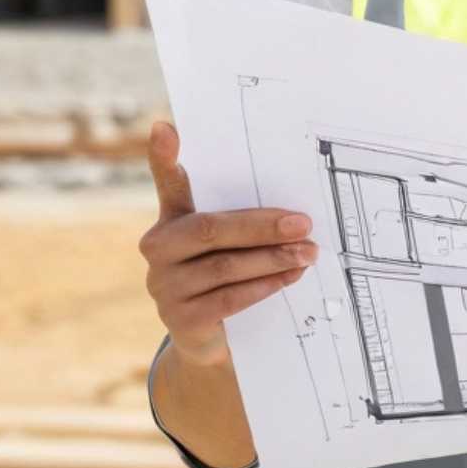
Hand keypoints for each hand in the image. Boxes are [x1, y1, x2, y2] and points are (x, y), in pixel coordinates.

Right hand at [140, 120, 316, 367]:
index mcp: (172, 220)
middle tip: (305, 224)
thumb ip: (245, 220)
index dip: (163, 157)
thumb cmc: (227, 276)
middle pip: (212, 229)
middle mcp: (158, 249)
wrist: (210, 339)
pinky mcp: (179, 319)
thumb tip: (296, 209)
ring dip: (274, 259)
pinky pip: (228, 297)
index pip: (168, 184)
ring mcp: (164, 286)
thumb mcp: (231, 245)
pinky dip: (264, 285)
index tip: (166, 127)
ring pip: (226, 265)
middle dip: (264, 226)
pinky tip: (289, 278)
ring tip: (308, 254)